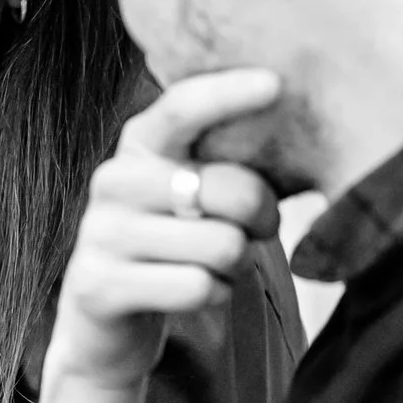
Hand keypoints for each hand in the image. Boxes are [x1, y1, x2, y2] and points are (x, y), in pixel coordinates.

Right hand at [46, 68, 282, 394]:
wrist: (105, 318)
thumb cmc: (175, 241)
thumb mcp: (195, 192)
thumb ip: (231, 162)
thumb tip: (304, 138)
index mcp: (140, 145)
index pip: (182, 108)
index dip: (228, 94)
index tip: (275, 84)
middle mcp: (113, 180)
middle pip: (226, 190)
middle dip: (262, 217)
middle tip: (258, 230)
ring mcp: (100, 233)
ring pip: (219, 245)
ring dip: (237, 263)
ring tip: (217, 264)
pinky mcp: (98, 286)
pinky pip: (196, 287)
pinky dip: (214, 294)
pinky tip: (195, 291)